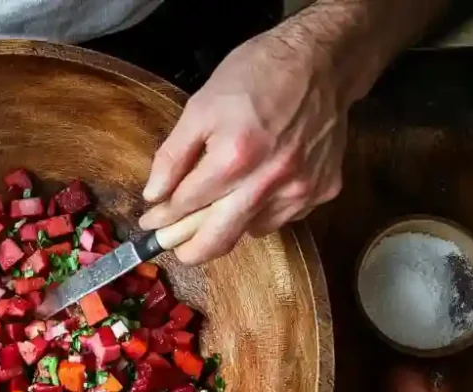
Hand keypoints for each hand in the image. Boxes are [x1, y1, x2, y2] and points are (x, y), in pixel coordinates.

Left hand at [140, 32, 346, 263]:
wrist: (321, 61)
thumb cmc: (256, 76)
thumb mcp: (200, 107)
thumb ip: (173, 155)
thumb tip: (154, 196)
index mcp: (235, 157)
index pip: (186, 206)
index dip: (162, 218)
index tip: (150, 222)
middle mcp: (270, 181)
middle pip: (218, 240)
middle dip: (188, 250)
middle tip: (171, 245)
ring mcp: (300, 190)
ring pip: (249, 232)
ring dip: (226, 226)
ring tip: (215, 207)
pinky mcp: (322, 191)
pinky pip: (280, 218)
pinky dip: (260, 213)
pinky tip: (254, 190)